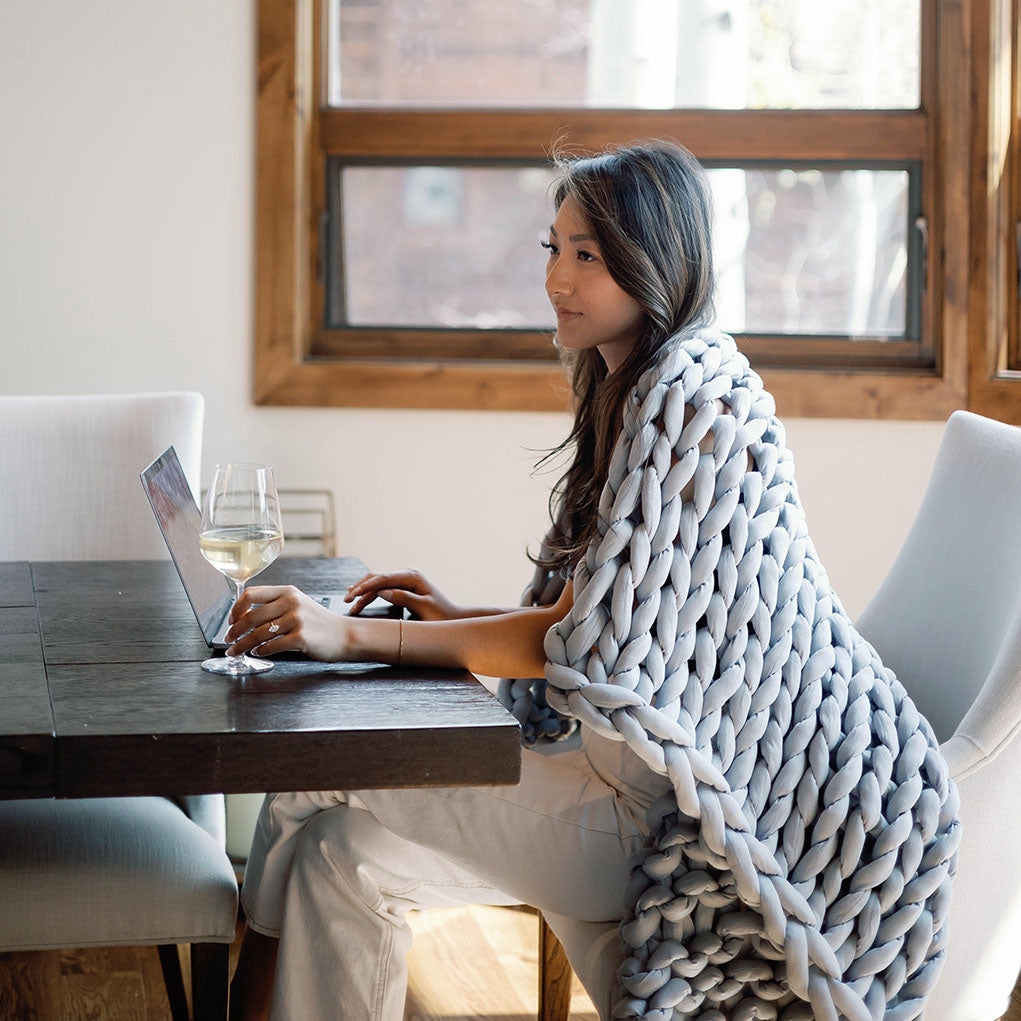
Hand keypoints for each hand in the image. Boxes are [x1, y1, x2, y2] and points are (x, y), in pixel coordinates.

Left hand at [226, 585, 350, 660]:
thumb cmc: (318, 622)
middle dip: (235, 631)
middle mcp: (291, 602)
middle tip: (228, 639)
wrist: (344, 634)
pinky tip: (257, 653)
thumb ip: (275, 605)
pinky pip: (272, 646)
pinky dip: (260, 651)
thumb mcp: (298, 604)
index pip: (251, 594)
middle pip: (252, 616)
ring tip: (236, 651)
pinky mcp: (301, 637)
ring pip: (258, 633)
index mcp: (288, 591)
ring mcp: (297, 619)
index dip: (236, 608)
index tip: (231, 620)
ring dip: (243, 644)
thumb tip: (244, 616)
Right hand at [345, 569, 459, 620]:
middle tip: (346, 600)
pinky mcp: (402, 588)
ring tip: (348, 601)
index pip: (384, 578)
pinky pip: (382, 588)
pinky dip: (369, 593)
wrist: (452, 619)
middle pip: (378, 578)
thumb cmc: (441, 616)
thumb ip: (404, 598)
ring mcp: (404, 580)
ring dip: (363, 591)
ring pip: (377, 582)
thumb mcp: (424, 609)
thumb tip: (382, 591)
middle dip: (361, 588)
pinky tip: (358, 595)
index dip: (366, 586)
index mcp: (412, 577)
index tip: (353, 594)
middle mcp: (407, 575)